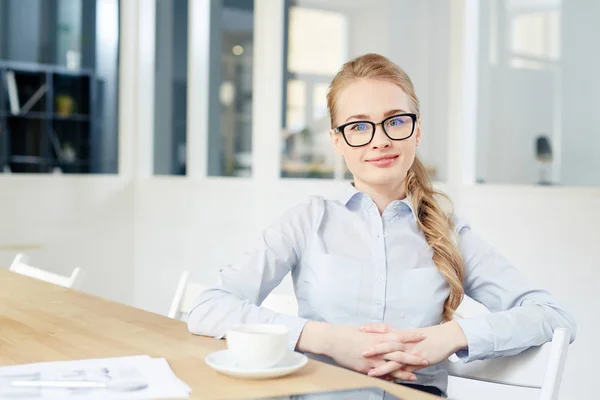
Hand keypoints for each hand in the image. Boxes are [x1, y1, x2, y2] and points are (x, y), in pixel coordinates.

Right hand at [297, 321, 427, 379]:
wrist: (333, 340)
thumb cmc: (348, 333)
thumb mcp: (365, 328)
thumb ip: (379, 329)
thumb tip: (389, 329)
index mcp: (377, 335)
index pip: (398, 335)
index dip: (411, 336)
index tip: (422, 335)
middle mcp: (377, 347)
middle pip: (399, 351)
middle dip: (413, 355)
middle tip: (426, 357)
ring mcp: (372, 358)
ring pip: (392, 364)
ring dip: (405, 369)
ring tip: (417, 373)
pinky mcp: (366, 367)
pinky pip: (381, 374)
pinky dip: (390, 378)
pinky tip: (397, 381)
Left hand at [360, 321, 467, 378]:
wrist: (445, 337)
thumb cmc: (428, 336)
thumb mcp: (411, 334)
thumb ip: (398, 337)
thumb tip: (386, 338)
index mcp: (402, 334)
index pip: (384, 329)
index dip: (372, 328)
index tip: (360, 328)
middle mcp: (405, 342)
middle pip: (387, 344)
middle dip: (373, 348)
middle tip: (360, 351)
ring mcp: (410, 352)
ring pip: (394, 359)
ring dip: (382, 366)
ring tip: (370, 371)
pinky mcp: (417, 362)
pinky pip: (405, 370)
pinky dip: (396, 376)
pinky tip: (389, 380)